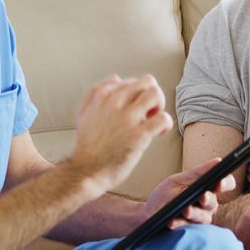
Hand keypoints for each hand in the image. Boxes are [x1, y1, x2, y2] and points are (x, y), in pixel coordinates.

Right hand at [69, 75, 172, 194]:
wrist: (86, 171)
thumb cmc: (87, 146)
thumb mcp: (84, 113)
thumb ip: (96, 93)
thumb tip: (116, 78)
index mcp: (103, 96)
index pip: (131, 81)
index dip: (136, 96)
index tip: (135, 110)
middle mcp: (116, 102)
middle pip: (147, 82)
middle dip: (152, 96)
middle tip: (148, 112)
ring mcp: (128, 118)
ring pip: (156, 94)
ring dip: (160, 106)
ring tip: (153, 120)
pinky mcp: (139, 134)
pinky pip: (163, 118)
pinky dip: (165, 124)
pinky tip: (158, 134)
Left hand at [142, 158, 236, 229]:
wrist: (149, 213)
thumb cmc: (165, 194)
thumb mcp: (178, 180)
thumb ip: (198, 173)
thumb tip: (218, 161)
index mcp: (207, 188)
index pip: (226, 184)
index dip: (226, 183)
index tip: (219, 183)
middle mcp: (207, 204)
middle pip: (214, 202)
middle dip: (207, 199)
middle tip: (202, 197)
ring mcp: (200, 218)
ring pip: (203, 216)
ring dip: (194, 212)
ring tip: (185, 210)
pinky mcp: (190, 229)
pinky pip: (187, 226)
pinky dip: (178, 222)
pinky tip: (171, 221)